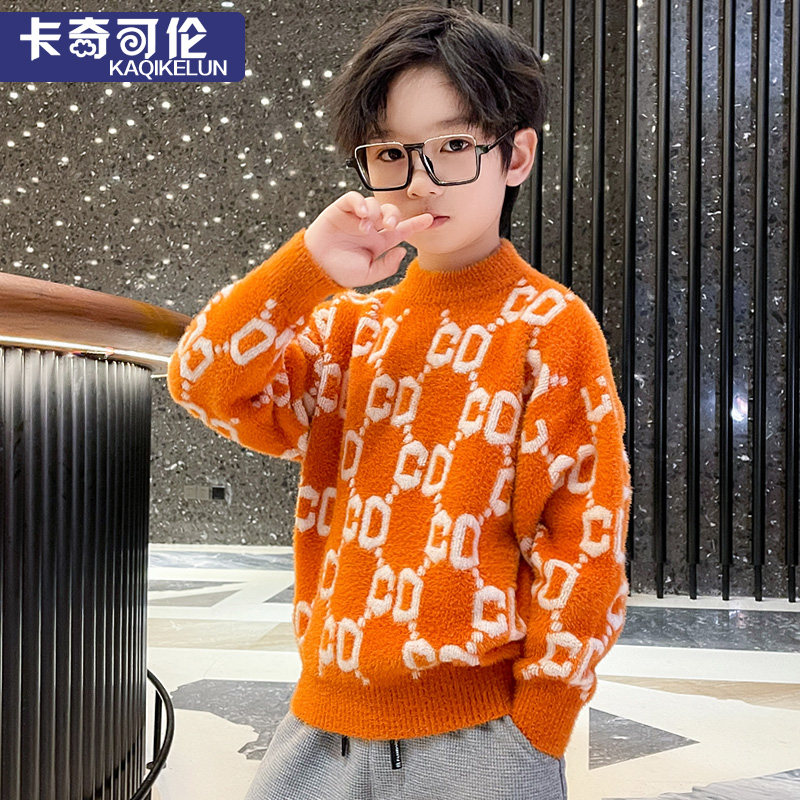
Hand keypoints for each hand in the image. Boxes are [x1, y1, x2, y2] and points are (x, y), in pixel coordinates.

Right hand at [304, 191, 434, 288]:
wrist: (316, 267)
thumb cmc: (340, 271)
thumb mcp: (368, 274)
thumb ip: (387, 266)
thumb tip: (403, 251)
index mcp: (379, 242)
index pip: (402, 230)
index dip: (417, 224)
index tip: (433, 220)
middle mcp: (370, 227)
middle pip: (390, 212)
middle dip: (394, 215)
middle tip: (390, 226)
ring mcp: (356, 217)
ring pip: (375, 204)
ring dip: (376, 213)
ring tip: (366, 227)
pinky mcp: (341, 209)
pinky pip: (354, 198)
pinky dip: (360, 203)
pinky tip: (362, 214)